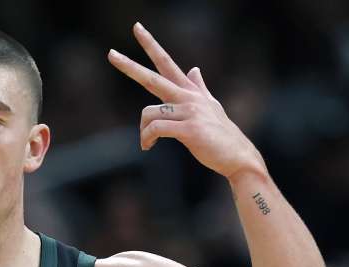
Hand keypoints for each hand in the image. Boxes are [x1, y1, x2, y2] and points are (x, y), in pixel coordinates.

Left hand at [107, 22, 265, 179]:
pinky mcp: (190, 129)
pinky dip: (147, 138)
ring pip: (149, 114)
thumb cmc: (220, 134)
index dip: (151, 45)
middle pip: (152, 78)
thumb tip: (195, 68)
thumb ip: (199, 87)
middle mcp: (188, 97)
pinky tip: (148, 146)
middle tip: (110, 54)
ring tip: (147, 142)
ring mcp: (190, 112)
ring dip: (143, 131)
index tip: (137, 28)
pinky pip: (157, 129)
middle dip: (130, 66)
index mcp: (190, 91)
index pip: (166, 63)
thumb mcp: (210, 105)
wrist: (238, 155)